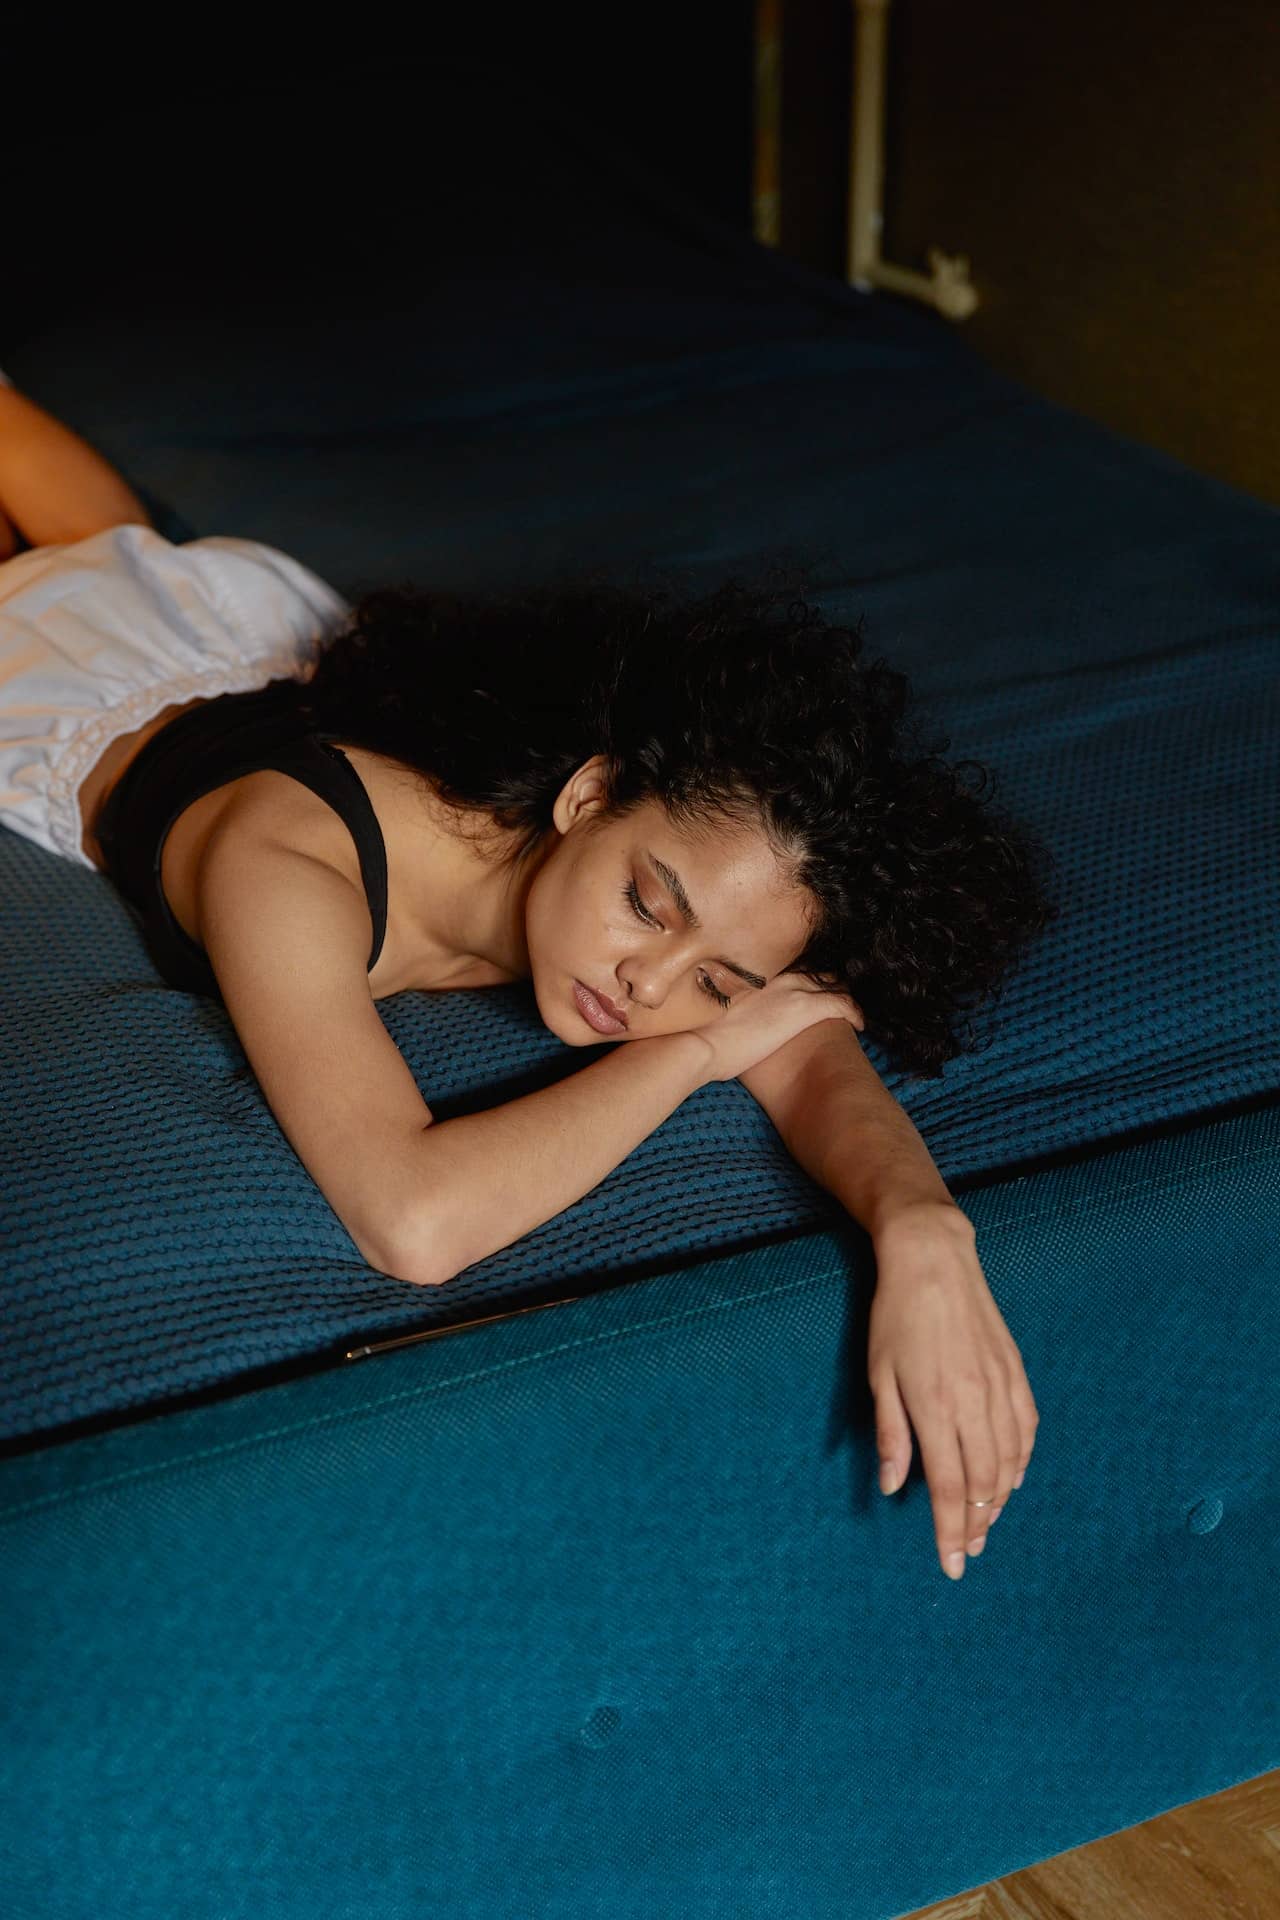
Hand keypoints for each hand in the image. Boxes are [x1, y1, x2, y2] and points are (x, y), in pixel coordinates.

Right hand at [697, 974, 863, 1083]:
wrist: (705, 1044)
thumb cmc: (705, 1035)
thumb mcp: (721, 1011)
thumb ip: (736, 1005)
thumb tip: (735, 1016)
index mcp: (761, 974)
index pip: (798, 968)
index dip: (812, 979)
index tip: (820, 990)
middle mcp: (779, 975)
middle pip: (819, 972)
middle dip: (832, 986)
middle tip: (841, 1002)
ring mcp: (793, 989)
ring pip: (834, 985)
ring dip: (845, 997)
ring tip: (852, 1013)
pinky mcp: (804, 1008)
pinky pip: (843, 1004)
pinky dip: (855, 1013)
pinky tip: (860, 1025)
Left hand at [867, 1201, 1038, 1579]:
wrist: (933, 1261)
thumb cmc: (895, 1317)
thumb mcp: (879, 1375)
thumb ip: (891, 1434)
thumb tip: (892, 1486)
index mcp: (935, 1407)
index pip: (948, 1488)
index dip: (950, 1532)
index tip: (952, 1564)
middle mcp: (974, 1403)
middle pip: (983, 1483)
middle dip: (976, 1525)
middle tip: (969, 1550)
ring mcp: (1000, 1387)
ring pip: (1009, 1461)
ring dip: (999, 1499)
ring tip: (986, 1523)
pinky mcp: (1015, 1372)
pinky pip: (1026, 1429)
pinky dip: (1021, 1461)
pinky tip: (1012, 1477)